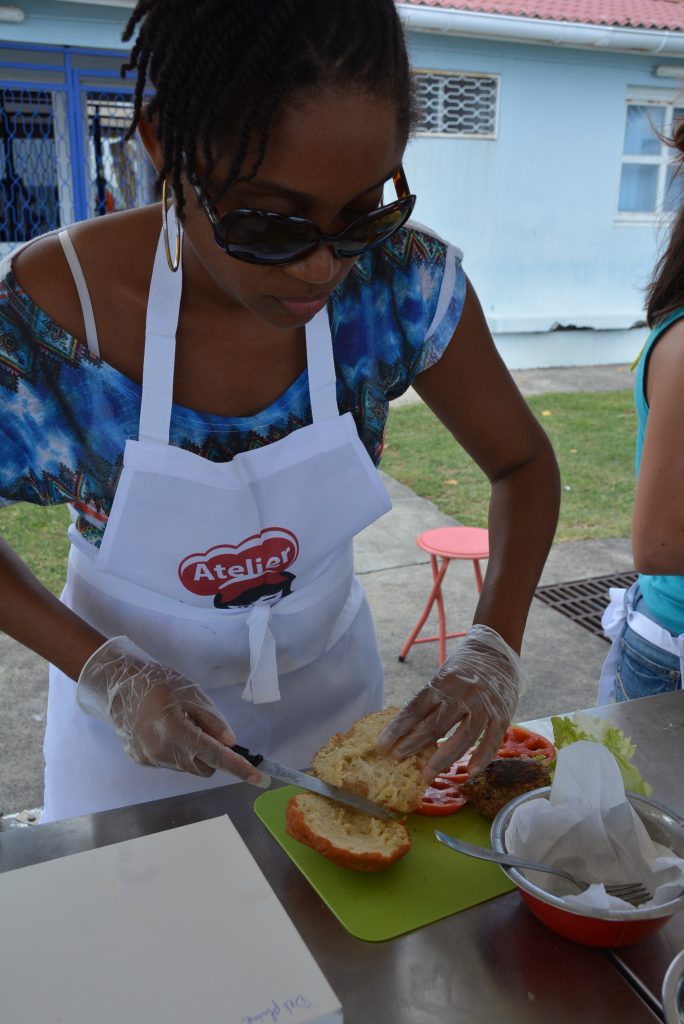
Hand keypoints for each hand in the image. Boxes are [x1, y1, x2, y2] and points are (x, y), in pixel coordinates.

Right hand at [76, 636, 268, 784]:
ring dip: (193, 752)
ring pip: (187, 766)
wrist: (116, 685)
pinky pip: (171, 762)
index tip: (258, 778)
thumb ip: (212, 720)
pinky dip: (176, 751)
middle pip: (203, 766)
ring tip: (177, 723)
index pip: (214, 755)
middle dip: (211, 754)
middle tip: (202, 726)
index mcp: (175, 730)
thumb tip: (230, 743)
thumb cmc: (157, 683)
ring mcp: (149, 759)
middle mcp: (161, 751)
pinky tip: (164, 730)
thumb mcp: (191, 692)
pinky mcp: (141, 761)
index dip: (238, 767)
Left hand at [376, 624, 527, 777]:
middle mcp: (463, 693)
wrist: (498, 653)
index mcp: (443, 681)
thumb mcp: (443, 676)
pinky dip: (481, 757)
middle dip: (413, 743)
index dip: (398, 728)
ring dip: (442, 757)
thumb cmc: (464, 669)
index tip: (382, 745)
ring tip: (426, 773)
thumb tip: (405, 729)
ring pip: (462, 736)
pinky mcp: (502, 715)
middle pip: (435, 723)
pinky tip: (470, 772)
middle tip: (397, 759)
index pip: (416, 708)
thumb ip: (430, 700)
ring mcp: (484, 705)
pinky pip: (491, 740)